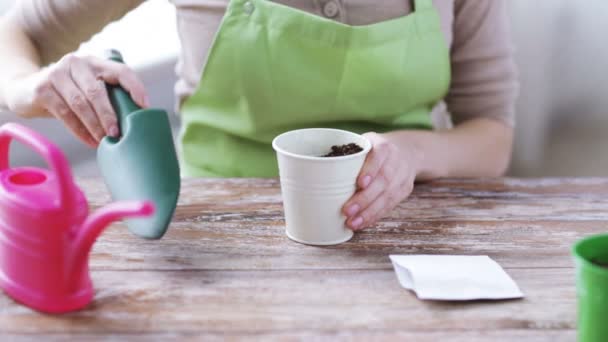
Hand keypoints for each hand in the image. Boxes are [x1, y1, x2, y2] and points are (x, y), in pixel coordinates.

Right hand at [4, 53, 148, 146]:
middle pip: (98, 92)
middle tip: (117, 134)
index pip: (121, 70)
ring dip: (95, 126)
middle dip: (110, 116)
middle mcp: (77, 63)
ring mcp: (57, 74)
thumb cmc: (69, 93)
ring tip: (104, 141)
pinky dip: (80, 130)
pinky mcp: (42, 89)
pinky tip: (89, 141)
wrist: (26, 89)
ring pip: (81, 104)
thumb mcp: (88, 87)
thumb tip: (135, 122)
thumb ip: (107, 96)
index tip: (144, 107)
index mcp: (95, 62)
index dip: (135, 88)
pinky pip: (65, 113)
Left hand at [342, 132, 419, 230]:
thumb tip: (312, 171)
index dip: (370, 170)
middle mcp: (396, 160)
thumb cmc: (373, 150)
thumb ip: (345, 155)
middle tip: (347, 210)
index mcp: (384, 145)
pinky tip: (363, 223)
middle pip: (383, 180)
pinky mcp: (404, 190)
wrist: (406, 152)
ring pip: (388, 196)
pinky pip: (390, 205)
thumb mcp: (362, 144)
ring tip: (352, 222)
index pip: (379, 155)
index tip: (359, 183)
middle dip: (365, 198)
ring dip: (369, 212)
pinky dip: (375, 216)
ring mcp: (403, 176)